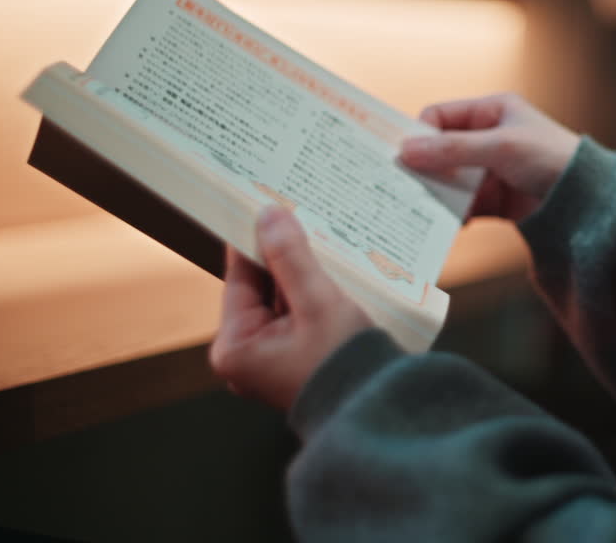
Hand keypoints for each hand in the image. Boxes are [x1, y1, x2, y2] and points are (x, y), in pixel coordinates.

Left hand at [210, 206, 372, 410]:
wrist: (380, 409)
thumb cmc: (345, 364)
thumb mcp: (318, 302)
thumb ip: (291, 257)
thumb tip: (269, 215)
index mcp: (235, 347)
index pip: (239, 277)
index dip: (254, 240)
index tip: (264, 205)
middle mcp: (246, 357)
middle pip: (261, 289)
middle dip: (282, 257)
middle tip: (299, 217)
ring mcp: (269, 361)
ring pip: (281, 301)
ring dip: (301, 275)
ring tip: (321, 241)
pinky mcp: (293, 361)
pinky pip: (296, 316)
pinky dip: (310, 295)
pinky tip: (330, 271)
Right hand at [399, 93, 579, 220]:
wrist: (588, 202)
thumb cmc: (553, 159)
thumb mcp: (500, 147)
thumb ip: (453, 149)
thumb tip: (406, 150)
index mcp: (492, 111)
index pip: (440, 116)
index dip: (420, 134)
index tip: (403, 157)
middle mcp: (488, 138)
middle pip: (441, 151)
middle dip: (425, 168)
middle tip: (404, 185)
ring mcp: (490, 170)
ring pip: (450, 180)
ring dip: (438, 194)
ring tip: (424, 209)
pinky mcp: (495, 200)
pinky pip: (463, 205)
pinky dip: (454, 214)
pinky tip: (451, 224)